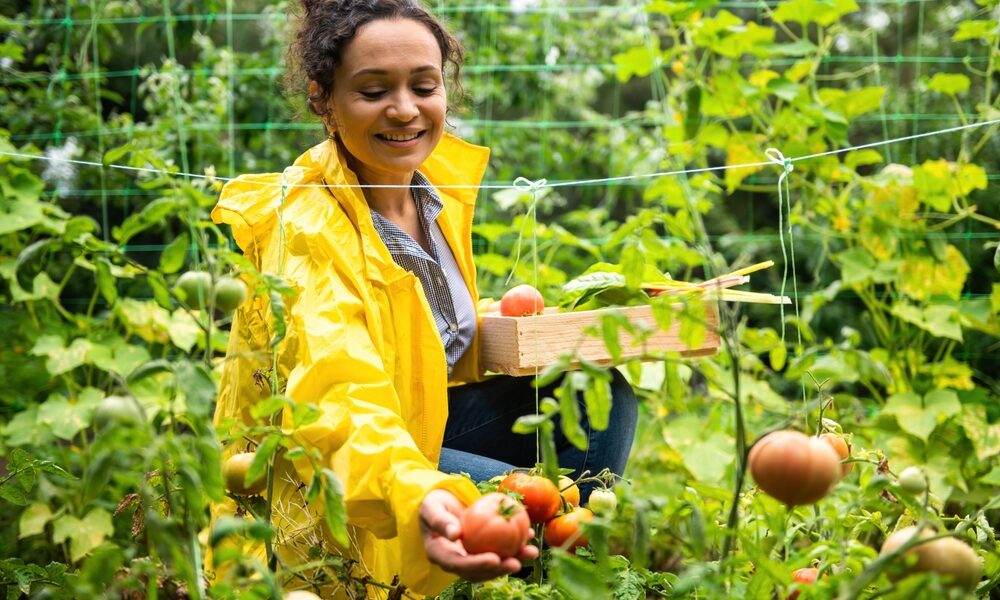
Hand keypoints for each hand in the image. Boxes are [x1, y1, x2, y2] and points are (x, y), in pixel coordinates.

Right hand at [419, 489, 537, 581]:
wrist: (439, 504)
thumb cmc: (433, 504)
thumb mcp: (432, 507)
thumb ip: (440, 520)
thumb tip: (454, 534)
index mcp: (439, 554)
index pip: (458, 564)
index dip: (477, 565)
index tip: (494, 559)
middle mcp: (454, 561)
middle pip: (478, 571)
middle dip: (499, 570)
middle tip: (517, 563)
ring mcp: (468, 558)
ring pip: (491, 565)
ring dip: (513, 560)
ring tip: (531, 552)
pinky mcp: (480, 551)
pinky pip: (499, 552)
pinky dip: (515, 547)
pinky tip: (529, 536)